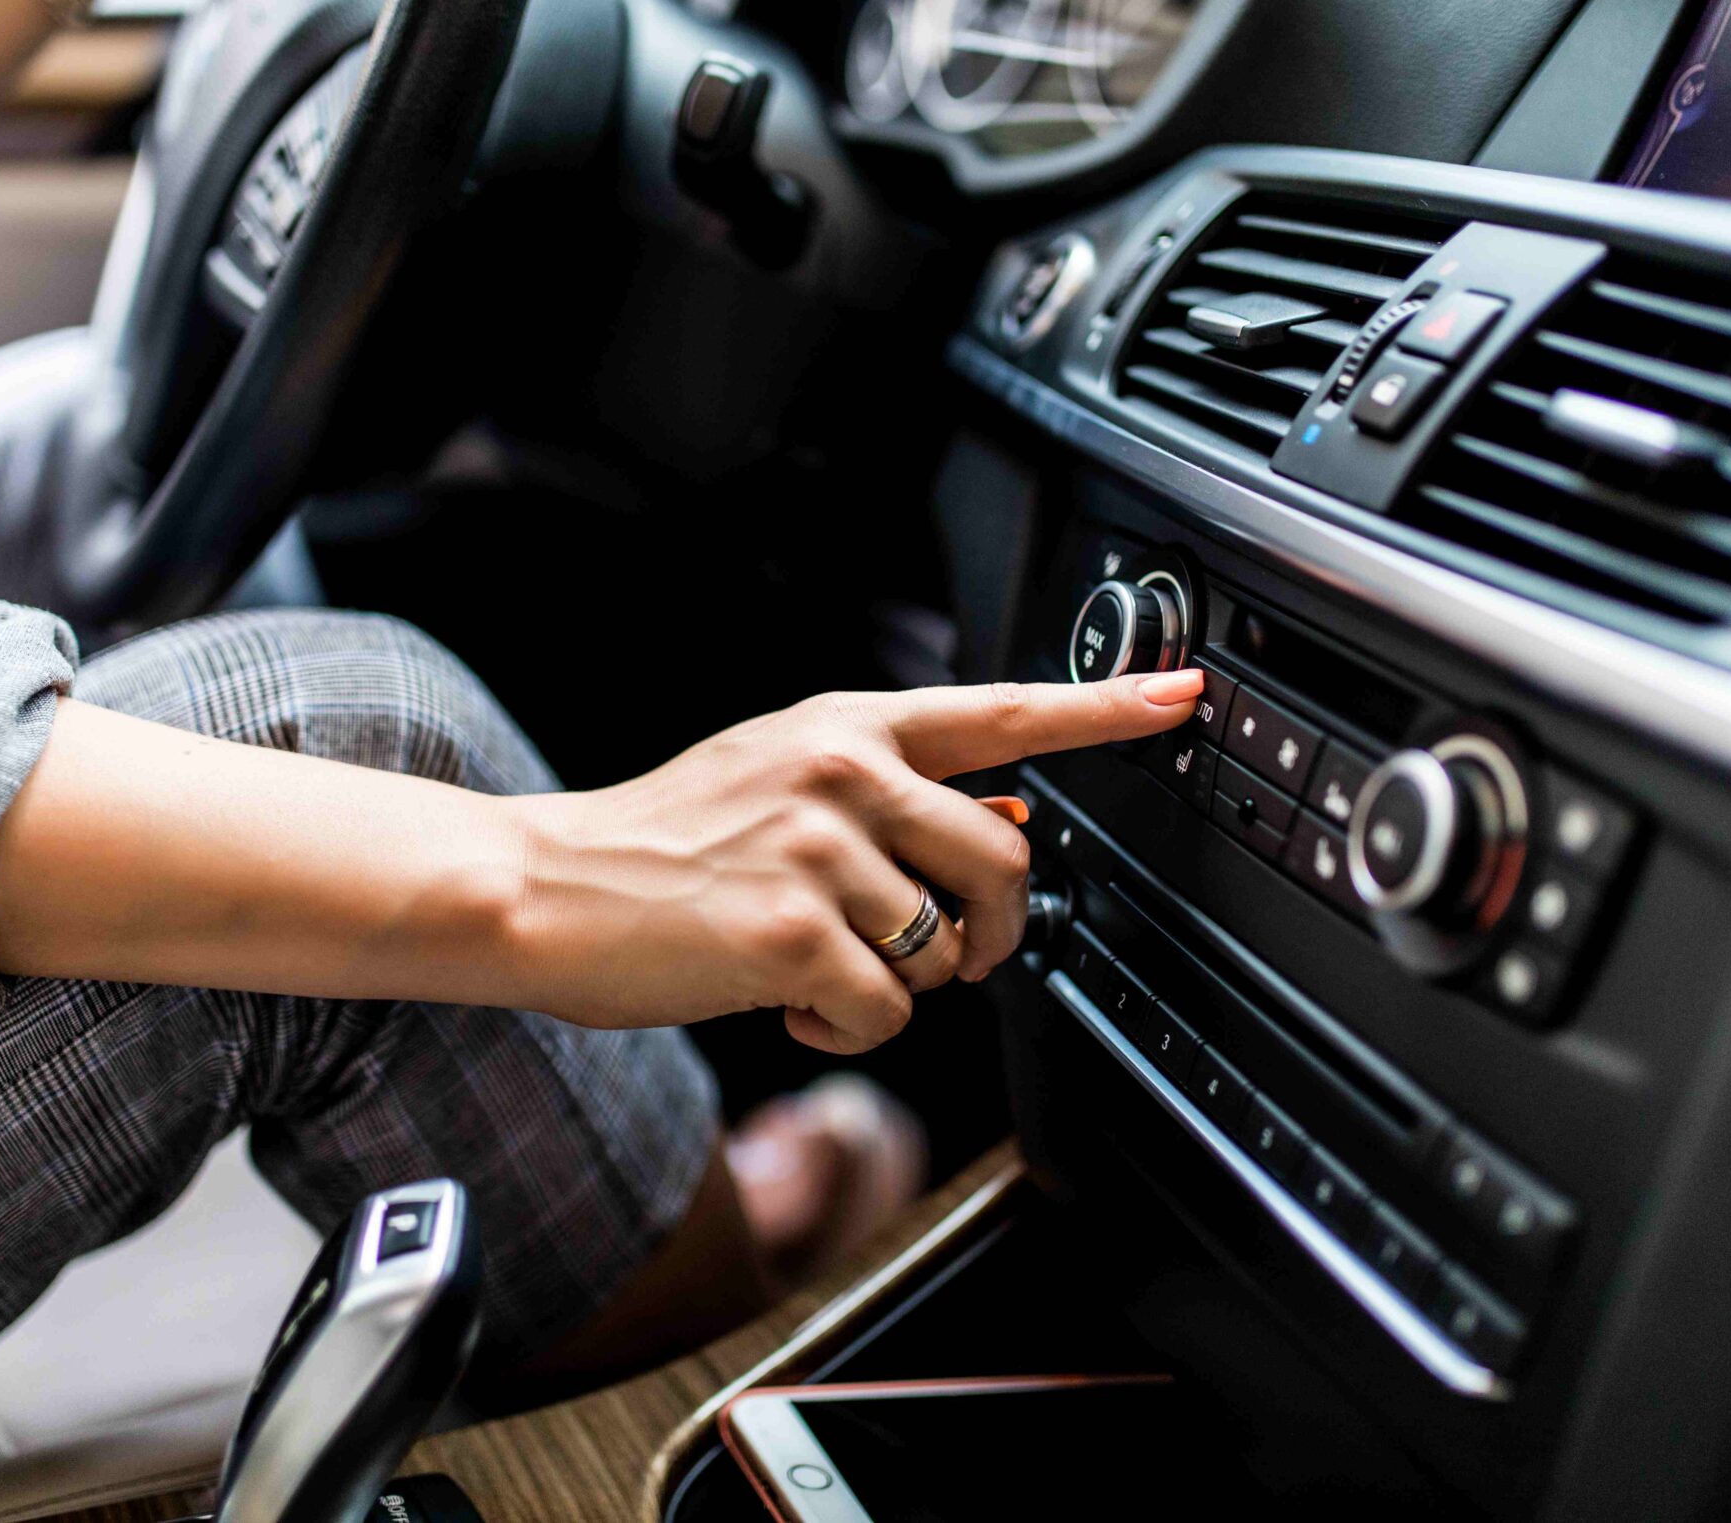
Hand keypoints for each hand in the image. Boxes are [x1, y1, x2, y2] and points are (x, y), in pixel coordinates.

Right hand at [504, 670, 1202, 1053]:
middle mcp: (843, 773)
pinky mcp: (792, 932)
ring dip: (893, 987)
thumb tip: (1014, 827)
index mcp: (848, 727)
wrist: (547, 886)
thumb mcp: (781, 781)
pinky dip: (844, 1030)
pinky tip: (785, 1002)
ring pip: (946, 954)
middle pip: (1006, 866)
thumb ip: (894, 797)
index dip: (1105, 709)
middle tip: (934, 953)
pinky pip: (888, 1012)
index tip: (1183, 699)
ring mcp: (818, 850)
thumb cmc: (663, 842)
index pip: (1001, 712)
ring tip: (817, 967)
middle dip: (988, 935)